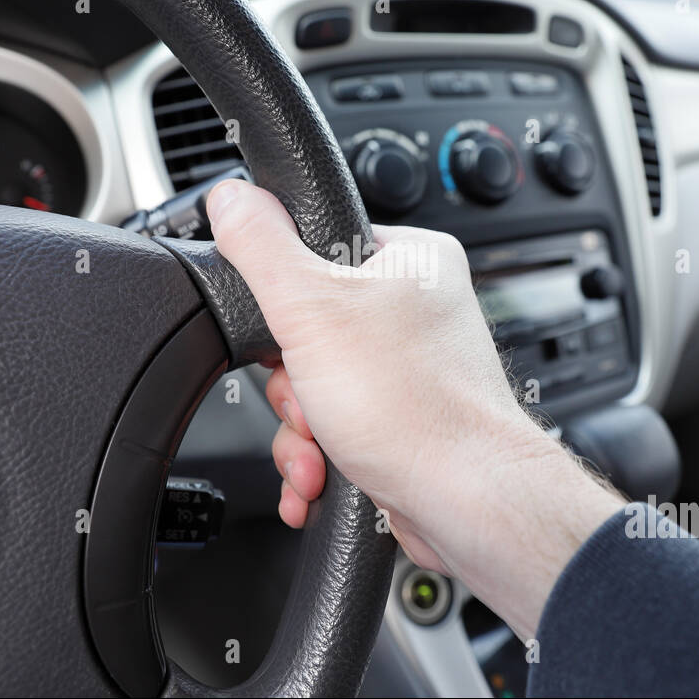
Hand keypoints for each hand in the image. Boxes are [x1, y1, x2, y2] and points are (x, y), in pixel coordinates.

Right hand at [206, 179, 624, 637]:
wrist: (466, 501)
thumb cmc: (417, 408)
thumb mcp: (311, 308)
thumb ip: (262, 247)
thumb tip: (233, 197)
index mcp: (410, 260)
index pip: (315, 254)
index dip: (284, 303)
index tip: (284, 336)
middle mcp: (416, 310)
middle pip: (307, 333)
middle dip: (293, 387)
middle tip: (310, 399)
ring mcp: (411, 369)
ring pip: (316, 389)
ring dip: (301, 432)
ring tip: (320, 448)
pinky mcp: (403, 420)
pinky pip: (337, 428)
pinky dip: (318, 458)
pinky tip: (319, 476)